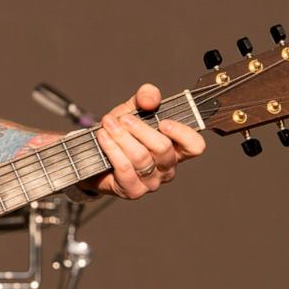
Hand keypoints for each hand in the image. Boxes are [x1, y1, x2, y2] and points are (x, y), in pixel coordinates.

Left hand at [83, 83, 205, 198]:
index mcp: (175, 148)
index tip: (164, 122)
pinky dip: (112, 150)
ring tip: (107, 124)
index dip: (183, 134)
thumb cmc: (121, 132)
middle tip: (123, 118)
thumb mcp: (133, 109)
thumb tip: (151, 98)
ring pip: (141, 158)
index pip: (195, 146)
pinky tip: (103, 137)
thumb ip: (145, 97)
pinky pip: (125, 169)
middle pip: (163, 148)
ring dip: (121, 137)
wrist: (94, 154)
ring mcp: (151, 181)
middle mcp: (167, 167)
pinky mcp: (133, 190)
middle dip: (140, 129)